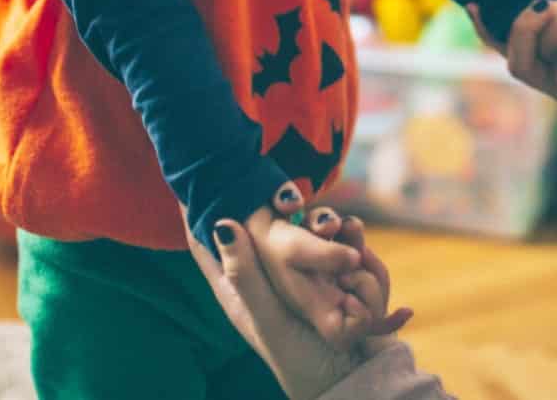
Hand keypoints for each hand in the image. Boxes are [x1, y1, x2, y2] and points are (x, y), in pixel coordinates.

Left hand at [185, 204, 411, 399]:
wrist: (359, 385)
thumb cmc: (303, 362)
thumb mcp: (270, 321)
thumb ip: (247, 276)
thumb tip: (223, 224)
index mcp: (241, 290)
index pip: (207, 244)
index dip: (196, 211)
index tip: (192, 178)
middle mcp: (273, 277)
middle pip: (266, 224)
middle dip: (289, 212)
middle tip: (294, 200)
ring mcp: (309, 275)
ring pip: (315, 230)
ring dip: (335, 234)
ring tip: (345, 242)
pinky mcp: (342, 276)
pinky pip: (351, 247)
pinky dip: (361, 258)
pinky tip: (364, 266)